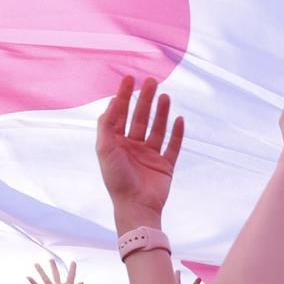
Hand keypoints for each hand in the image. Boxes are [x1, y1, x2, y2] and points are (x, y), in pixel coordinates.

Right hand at [27, 259, 83, 283]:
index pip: (71, 275)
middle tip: (50, 259)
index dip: (72, 268)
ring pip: (46, 278)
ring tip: (36, 264)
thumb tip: (81, 281)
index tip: (73, 261)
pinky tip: (28, 277)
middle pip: (56, 274)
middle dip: (53, 267)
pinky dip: (33, 282)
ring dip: (41, 271)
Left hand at [97, 75, 183, 221]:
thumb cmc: (116, 179)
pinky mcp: (165, 166)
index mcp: (117, 143)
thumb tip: (113, 101)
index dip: (124, 96)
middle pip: (140, 118)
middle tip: (151, 82)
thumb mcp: (104, 148)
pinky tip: (179, 119)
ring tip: (166, 97)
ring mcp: (150, 156)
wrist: (135, 205)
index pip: (120, 114)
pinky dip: (177, 134)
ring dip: (161, 113)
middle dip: (145, 99)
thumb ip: (107, 124)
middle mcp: (133, 147)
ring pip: (157, 129)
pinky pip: (173, 147)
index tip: (130, 78)